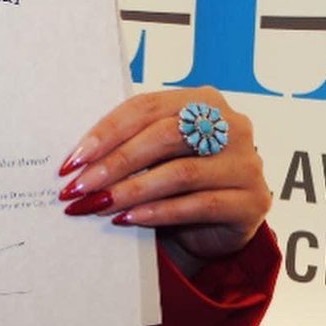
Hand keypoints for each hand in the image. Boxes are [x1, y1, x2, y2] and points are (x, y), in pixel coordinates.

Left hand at [57, 86, 270, 261]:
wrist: (214, 226)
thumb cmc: (176, 178)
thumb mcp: (153, 152)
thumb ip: (128, 142)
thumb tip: (75, 158)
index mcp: (203, 100)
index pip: (146, 107)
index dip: (106, 132)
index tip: (73, 159)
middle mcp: (231, 125)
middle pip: (163, 136)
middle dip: (115, 162)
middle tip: (80, 185)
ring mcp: (247, 163)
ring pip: (180, 173)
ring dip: (132, 190)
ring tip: (97, 204)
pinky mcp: (253, 202)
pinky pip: (199, 205)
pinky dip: (158, 212)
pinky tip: (128, 219)